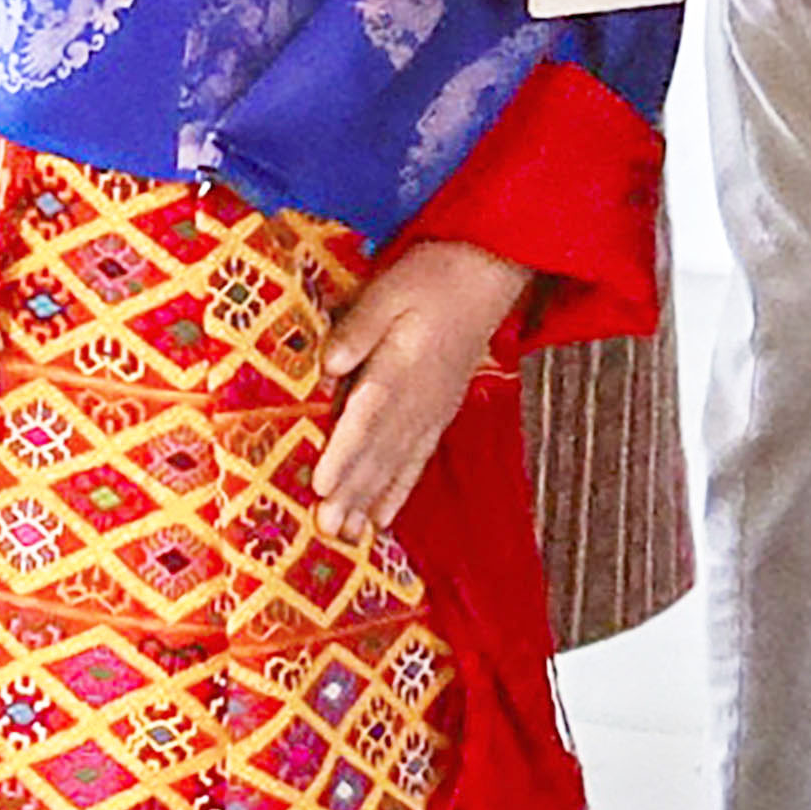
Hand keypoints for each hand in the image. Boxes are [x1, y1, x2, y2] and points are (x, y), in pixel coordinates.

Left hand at [314, 235, 525, 537]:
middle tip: (327, 528)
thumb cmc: (433, 276)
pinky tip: (383, 519)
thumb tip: (328, 365)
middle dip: (353, 492)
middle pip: (381, 450)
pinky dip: (400, 491)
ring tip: (348, 535)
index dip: (346, 451)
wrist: (488, 274)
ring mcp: (434, 410)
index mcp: (405, 364)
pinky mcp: (441, 413)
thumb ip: (360, 326)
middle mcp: (421, 397)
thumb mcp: (391, 287)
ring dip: (371, 501)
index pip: (370, 414)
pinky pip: (419, 459)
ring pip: (398, 463)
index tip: (322, 485)